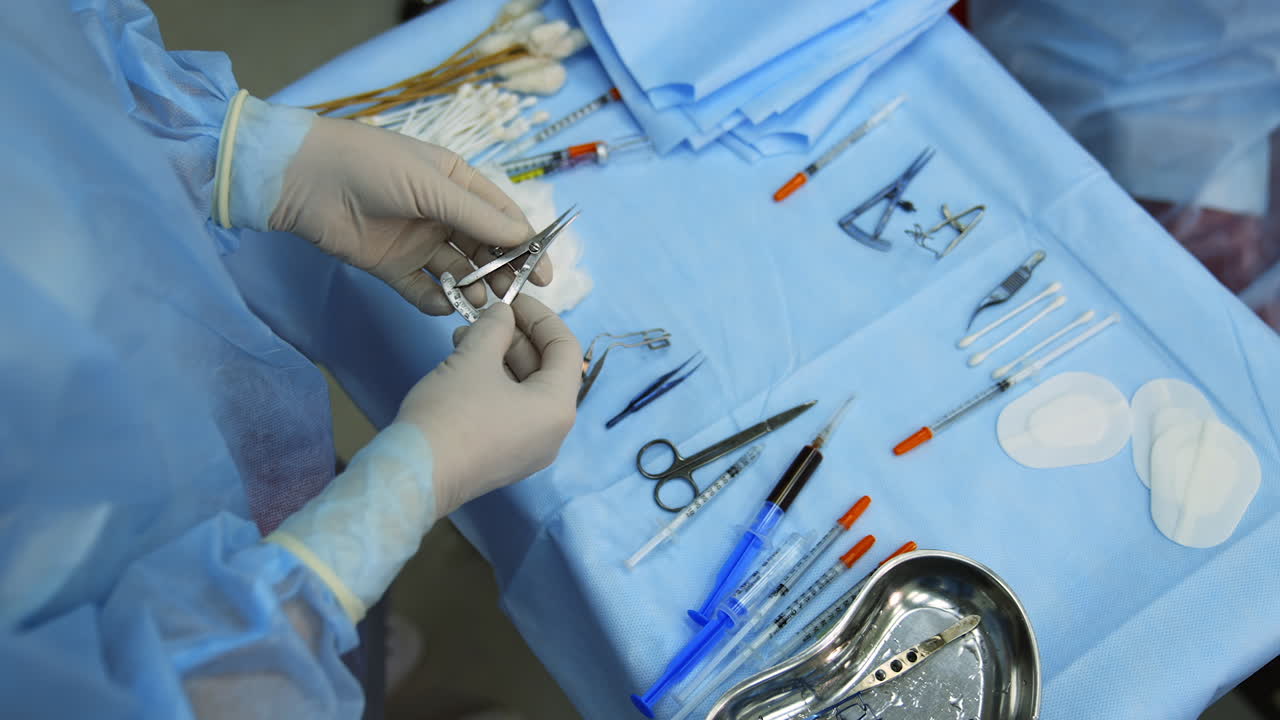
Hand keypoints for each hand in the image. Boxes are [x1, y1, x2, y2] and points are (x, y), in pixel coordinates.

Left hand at [269, 116, 551, 314]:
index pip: (502, 217)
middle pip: (483, 249)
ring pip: (457, 272)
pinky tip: (445, 306)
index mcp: (456, 184)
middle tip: (512, 296)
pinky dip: (436, 301)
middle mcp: (442, 214)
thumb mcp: (432, 184)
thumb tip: (524, 238)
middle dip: (501, 272)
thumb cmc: (373, 166)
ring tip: (480, 301)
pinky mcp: (391, 267)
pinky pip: (422, 290)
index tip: (542, 273)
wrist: (305, 179)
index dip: (525, 244)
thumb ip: (477, 215)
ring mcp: (417, 242)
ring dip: (472, 288)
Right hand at [395, 296, 580, 515]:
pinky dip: (494, 385)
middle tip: (482, 318)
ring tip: (464, 339)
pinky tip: (464, 368)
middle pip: (546, 370)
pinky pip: (512, 412)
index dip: (540, 316)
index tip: (511, 300)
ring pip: (526, 391)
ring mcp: (530, 450)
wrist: (415, 476)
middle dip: (514, 338)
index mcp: (558, 408)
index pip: (565, 347)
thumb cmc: (451, 414)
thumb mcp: (474, 358)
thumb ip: (495, 327)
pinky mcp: (506, 459)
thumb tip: (503, 313)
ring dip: (499, 359)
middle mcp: (553, 433)